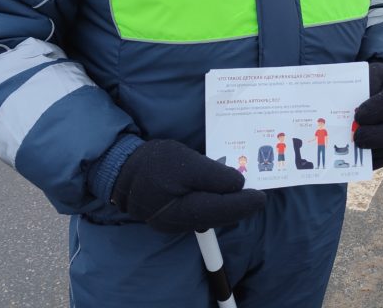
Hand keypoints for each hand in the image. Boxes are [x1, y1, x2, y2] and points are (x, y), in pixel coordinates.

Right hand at [110, 139, 265, 233]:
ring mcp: (176, 221)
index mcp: (186, 209)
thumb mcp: (185, 161)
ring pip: (211, 214)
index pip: (224, 209)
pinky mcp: (173, 215)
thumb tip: (238, 184)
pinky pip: (200, 211)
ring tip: (244, 191)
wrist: (121, 170)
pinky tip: (222, 191)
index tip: (262, 196)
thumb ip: (214, 175)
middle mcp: (182, 222)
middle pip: (220, 215)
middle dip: (240, 204)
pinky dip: (215, 202)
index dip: (245, 203)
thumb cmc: (153, 163)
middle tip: (258, 193)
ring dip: (228, 203)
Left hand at [354, 62, 382, 168]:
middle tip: (356, 137)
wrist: (378, 88)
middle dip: (375, 136)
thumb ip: (358, 87)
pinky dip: (366, 160)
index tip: (358, 115)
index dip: (377, 110)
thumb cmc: (370, 82)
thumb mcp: (366, 76)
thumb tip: (342, 106)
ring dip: (370, 150)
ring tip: (352, 147)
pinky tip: (351, 157)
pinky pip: (381, 159)